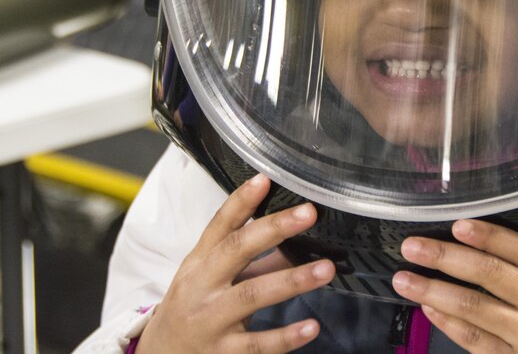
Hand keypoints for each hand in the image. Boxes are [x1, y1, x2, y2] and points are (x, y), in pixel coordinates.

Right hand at [137, 174, 334, 352]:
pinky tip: (311, 326)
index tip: (265, 180)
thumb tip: (293, 236)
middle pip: (236, 251)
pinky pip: (257, 345)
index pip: (220, 226)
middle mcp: (203, 287)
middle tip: (308, 213)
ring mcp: (211, 320)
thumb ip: (250, 258)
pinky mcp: (223, 353)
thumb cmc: (192, 308)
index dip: (241, 202)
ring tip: (325, 269)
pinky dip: (285, 337)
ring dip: (292, 281)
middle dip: (273, 229)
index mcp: (201, 262)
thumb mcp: (211, 277)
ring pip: (251, 296)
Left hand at [391, 220, 517, 352]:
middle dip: (447, 258)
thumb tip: (469, 243)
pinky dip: (448, 324)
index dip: (489, 236)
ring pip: (475, 310)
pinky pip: (474, 341)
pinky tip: (428, 309)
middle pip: (491, 275)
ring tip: (405, 280)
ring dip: (434, 292)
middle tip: (413, 247)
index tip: (457, 225)